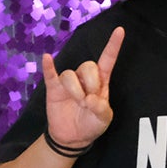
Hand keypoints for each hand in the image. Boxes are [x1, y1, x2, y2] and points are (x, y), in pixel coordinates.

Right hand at [43, 26, 124, 149]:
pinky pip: (49, 74)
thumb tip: (89, 99)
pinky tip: (47, 58)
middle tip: (89, 101)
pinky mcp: (54, 89)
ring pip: (70, 74)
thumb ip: (101, 109)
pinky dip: (48, 66)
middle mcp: (85, 78)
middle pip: (87, 66)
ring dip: (75, 89)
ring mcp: (68, 83)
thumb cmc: (92, 124)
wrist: (73, 137)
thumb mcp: (104, 119)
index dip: (113, 45)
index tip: (120, 30)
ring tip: (78, 102)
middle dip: (90, 83)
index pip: (108, 59)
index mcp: (101, 81)